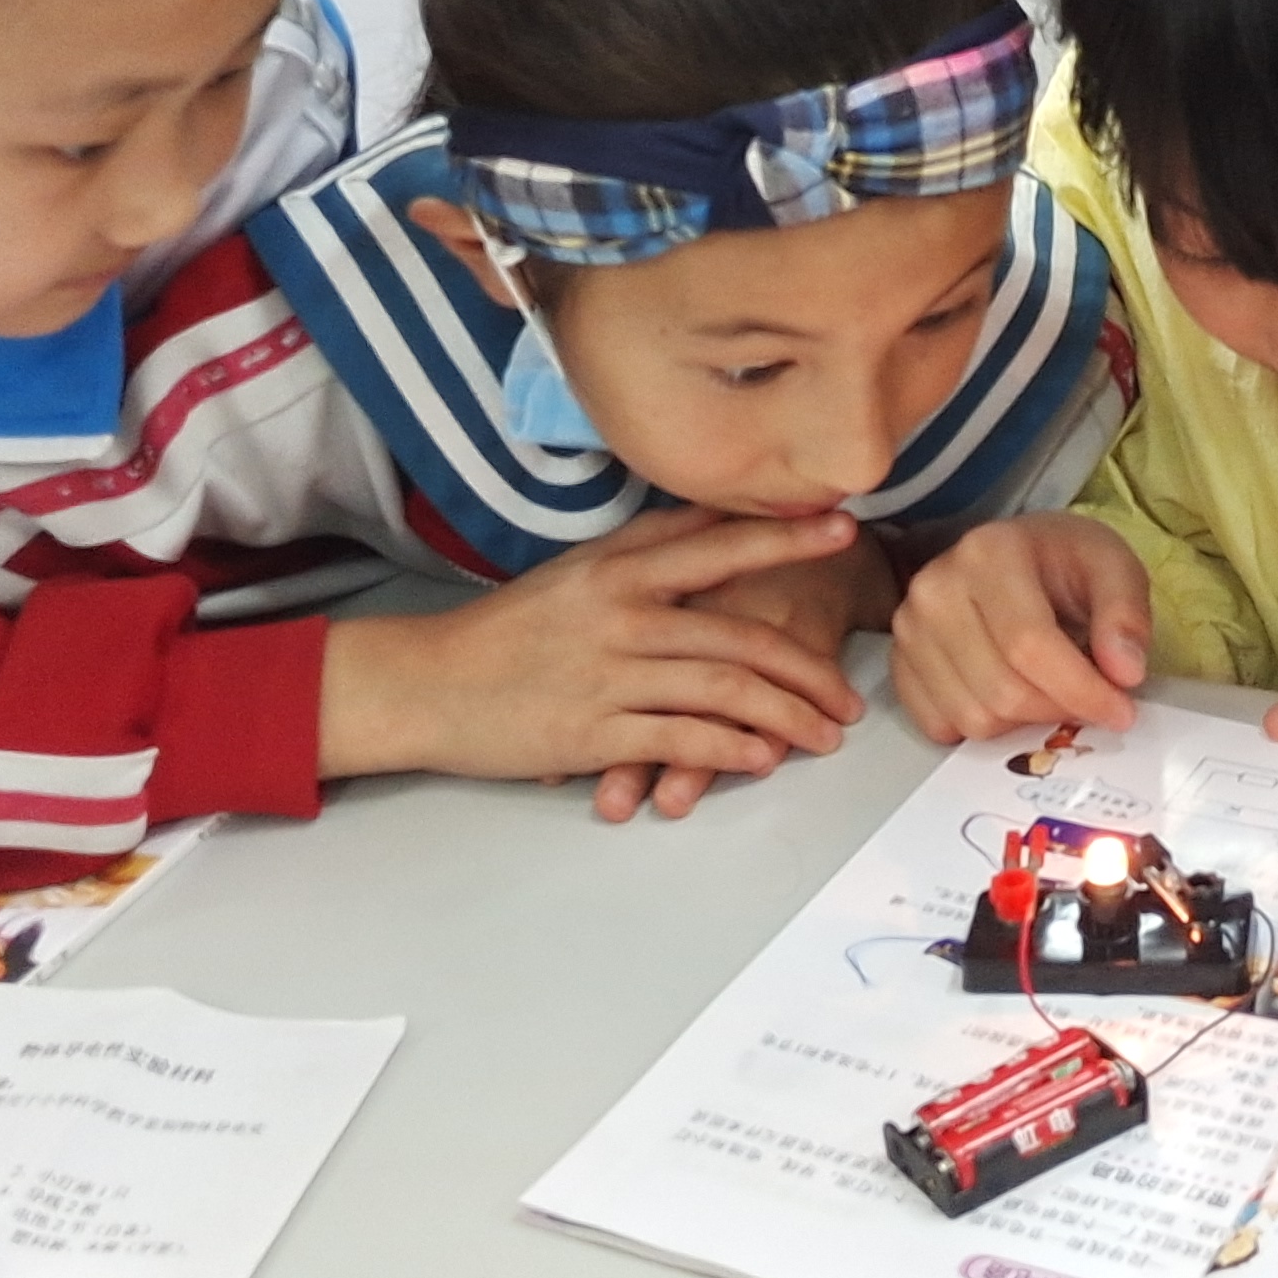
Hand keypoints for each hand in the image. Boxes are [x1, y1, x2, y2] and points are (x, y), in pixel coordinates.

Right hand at [318, 506, 870, 816]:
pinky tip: (762, 758)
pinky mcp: (595, 732)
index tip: (845, 532)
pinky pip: (682, 740)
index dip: (786, 538)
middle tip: (848, 695)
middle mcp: (623, 615)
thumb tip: (718, 519)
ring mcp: (611, 675)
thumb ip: (646, 548)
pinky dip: (730, 749)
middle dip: (807, 668)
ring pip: (724, 691)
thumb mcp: (577, 571)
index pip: (720, 545)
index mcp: (620, 569)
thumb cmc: (508, 629)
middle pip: (741, 635)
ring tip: (823, 736)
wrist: (429, 683)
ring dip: (785, 716)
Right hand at [888, 514, 1149, 743]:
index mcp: (989, 552)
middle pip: (1003, 690)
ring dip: (1023, 723)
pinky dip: (982, 728)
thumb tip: (1124, 673)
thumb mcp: (1113, 569)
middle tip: (1089, 704)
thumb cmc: (1063, 564)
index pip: (1030, 645)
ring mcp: (907, 629)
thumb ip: (1126, 616)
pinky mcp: (897, 664)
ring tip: (1048, 694)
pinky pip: (939, 726)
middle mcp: (935, 588)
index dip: (1081, 691)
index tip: (1122, 712)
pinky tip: (1008, 700)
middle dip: (1057, 710)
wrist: (1013, 558)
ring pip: (973, 717)